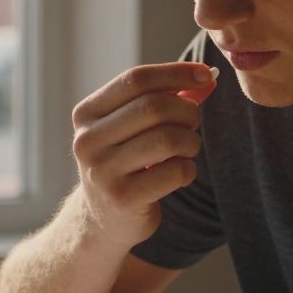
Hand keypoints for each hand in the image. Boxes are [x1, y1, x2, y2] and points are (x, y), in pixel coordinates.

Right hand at [71, 63, 216, 248]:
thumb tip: (205, 78)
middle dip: (187, 111)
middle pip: (153, 107)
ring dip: (191, 141)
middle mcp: (87, 140)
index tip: (206, 74)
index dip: (176, 73)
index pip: (135, 80)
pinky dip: (188, 169)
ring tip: (188, 149)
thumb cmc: (126, 162)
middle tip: (194, 123)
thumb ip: (164, 99)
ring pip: (168, 139)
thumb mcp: (132, 127)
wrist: (103, 219)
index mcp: (86, 114)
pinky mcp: (123, 198)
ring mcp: (102, 171)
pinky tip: (180, 174)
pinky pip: (175, 171)